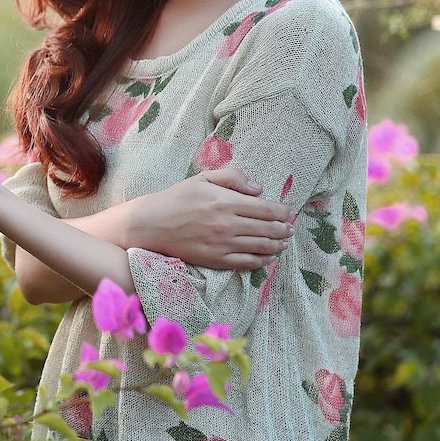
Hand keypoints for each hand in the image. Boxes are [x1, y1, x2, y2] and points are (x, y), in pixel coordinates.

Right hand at [121, 169, 293, 269]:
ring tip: (283, 243)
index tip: (288, 212)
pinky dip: (261, 261)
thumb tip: (259, 189)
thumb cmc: (177, 198)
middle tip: (289, 229)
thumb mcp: (203, 178)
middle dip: (284, 229)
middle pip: (268, 229)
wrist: (151, 223)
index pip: (267, 209)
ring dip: (277, 246)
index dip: (283, 212)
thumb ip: (233, 177)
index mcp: (226, 201)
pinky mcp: (215, 260)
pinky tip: (267, 258)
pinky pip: (246, 263)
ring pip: (261, 247)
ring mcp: (222, 244)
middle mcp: (227, 224)